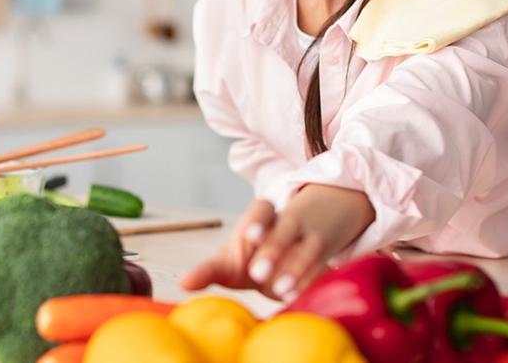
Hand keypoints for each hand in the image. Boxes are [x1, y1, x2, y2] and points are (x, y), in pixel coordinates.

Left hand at [181, 184, 374, 300]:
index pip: (262, 209)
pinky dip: (312, 282)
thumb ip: (208, 270)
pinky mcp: (325, 261)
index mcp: (264, 216)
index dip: (257, 221)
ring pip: (307, 248)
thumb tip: (182, 283)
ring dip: (295, 269)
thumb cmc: (255, 255)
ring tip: (279, 289)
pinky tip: (300, 296)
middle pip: (285, 229)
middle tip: (258, 273)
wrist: (299, 246)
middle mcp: (289, 224)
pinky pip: (323, 268)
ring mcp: (311, 240)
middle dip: (272, 249)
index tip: (250, 236)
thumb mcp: (231, 259)